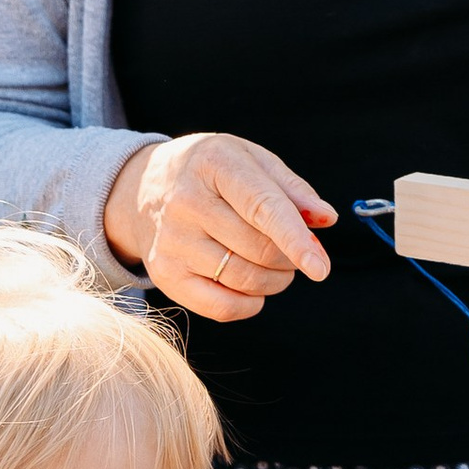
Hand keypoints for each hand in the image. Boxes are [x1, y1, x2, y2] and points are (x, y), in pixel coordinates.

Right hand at [102, 132, 334, 322]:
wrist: (142, 188)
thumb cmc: (212, 174)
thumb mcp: (251, 160)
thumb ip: (292, 189)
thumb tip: (326, 219)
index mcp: (213, 163)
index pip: (262, 207)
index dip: (296, 240)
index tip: (320, 267)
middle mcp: (186, 202)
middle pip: (259, 249)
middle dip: (290, 257)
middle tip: (292, 250)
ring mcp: (171, 241)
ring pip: (245, 280)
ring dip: (275, 280)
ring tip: (273, 264)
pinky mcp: (164, 274)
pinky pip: (222, 308)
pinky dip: (250, 304)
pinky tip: (251, 286)